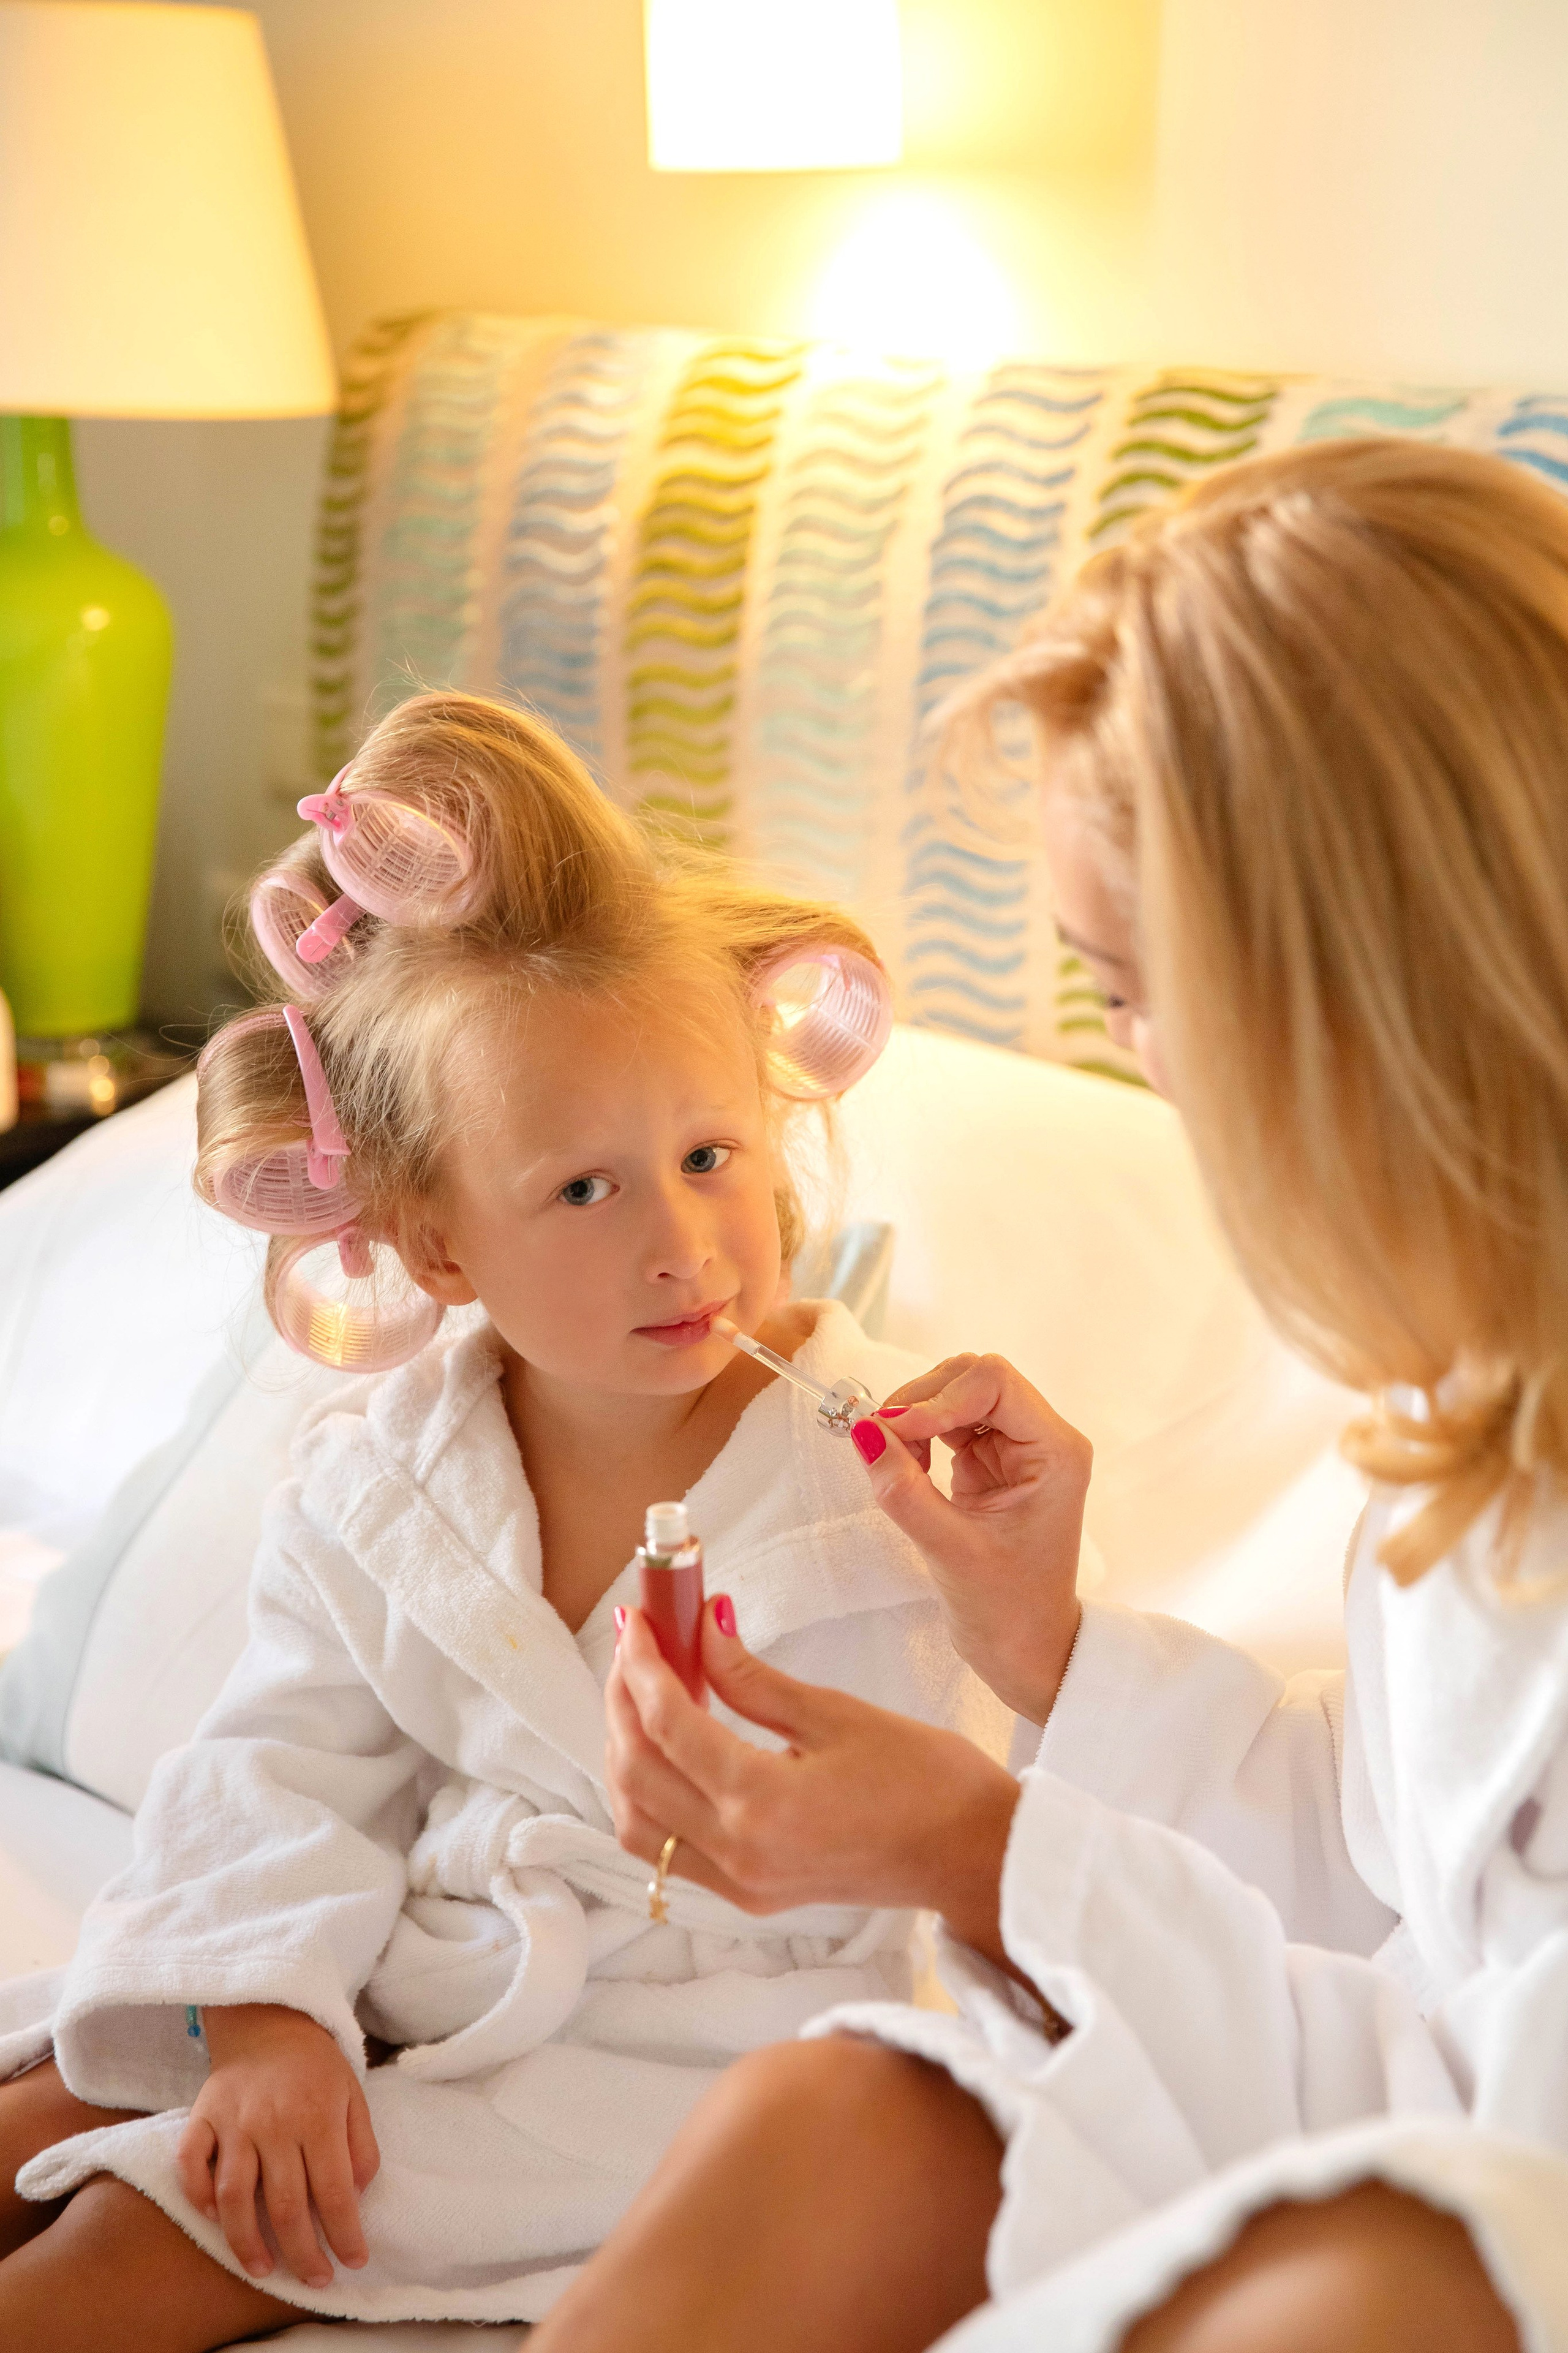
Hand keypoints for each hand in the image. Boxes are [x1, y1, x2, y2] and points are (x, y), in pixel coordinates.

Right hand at [175, 2002, 378, 2288]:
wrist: (269, 2018)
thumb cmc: (316, 2065)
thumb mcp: (354, 2095)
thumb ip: (361, 2146)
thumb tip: (354, 2198)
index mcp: (318, 2117)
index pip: (334, 2192)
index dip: (345, 2234)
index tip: (353, 2262)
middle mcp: (274, 2123)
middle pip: (286, 2205)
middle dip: (302, 2253)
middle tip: (315, 2278)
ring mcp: (234, 2121)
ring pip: (234, 2196)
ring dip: (247, 2241)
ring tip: (263, 2269)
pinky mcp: (202, 2116)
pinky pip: (192, 2165)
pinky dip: (198, 2197)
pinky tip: (214, 2219)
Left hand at [606, 1603, 1021, 1970]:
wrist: (974, 1856)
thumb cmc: (928, 1782)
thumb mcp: (838, 1714)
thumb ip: (755, 1679)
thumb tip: (702, 1626)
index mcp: (764, 1804)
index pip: (668, 1725)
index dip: (642, 1664)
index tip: (638, 1619)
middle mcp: (740, 1854)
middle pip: (637, 1773)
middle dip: (621, 1701)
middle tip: (635, 1646)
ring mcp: (742, 1883)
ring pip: (638, 1822)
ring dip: (626, 1755)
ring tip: (643, 1695)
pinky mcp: (751, 1895)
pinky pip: (670, 1850)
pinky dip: (651, 1797)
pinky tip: (668, 1751)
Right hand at [857, 1354, 1090, 1723]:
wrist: (1026, 1647)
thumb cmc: (1007, 1609)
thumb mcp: (951, 1551)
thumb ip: (905, 1491)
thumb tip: (864, 1432)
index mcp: (1055, 1452)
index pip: (994, 1381)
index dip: (939, 1397)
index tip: (895, 1431)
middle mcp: (1042, 1437)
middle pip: (974, 1377)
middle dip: (922, 1401)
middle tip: (882, 1441)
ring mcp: (1016, 1446)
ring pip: (957, 1392)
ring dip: (916, 1415)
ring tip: (894, 1459)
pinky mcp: (991, 1458)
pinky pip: (947, 1420)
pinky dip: (918, 1432)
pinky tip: (905, 1462)